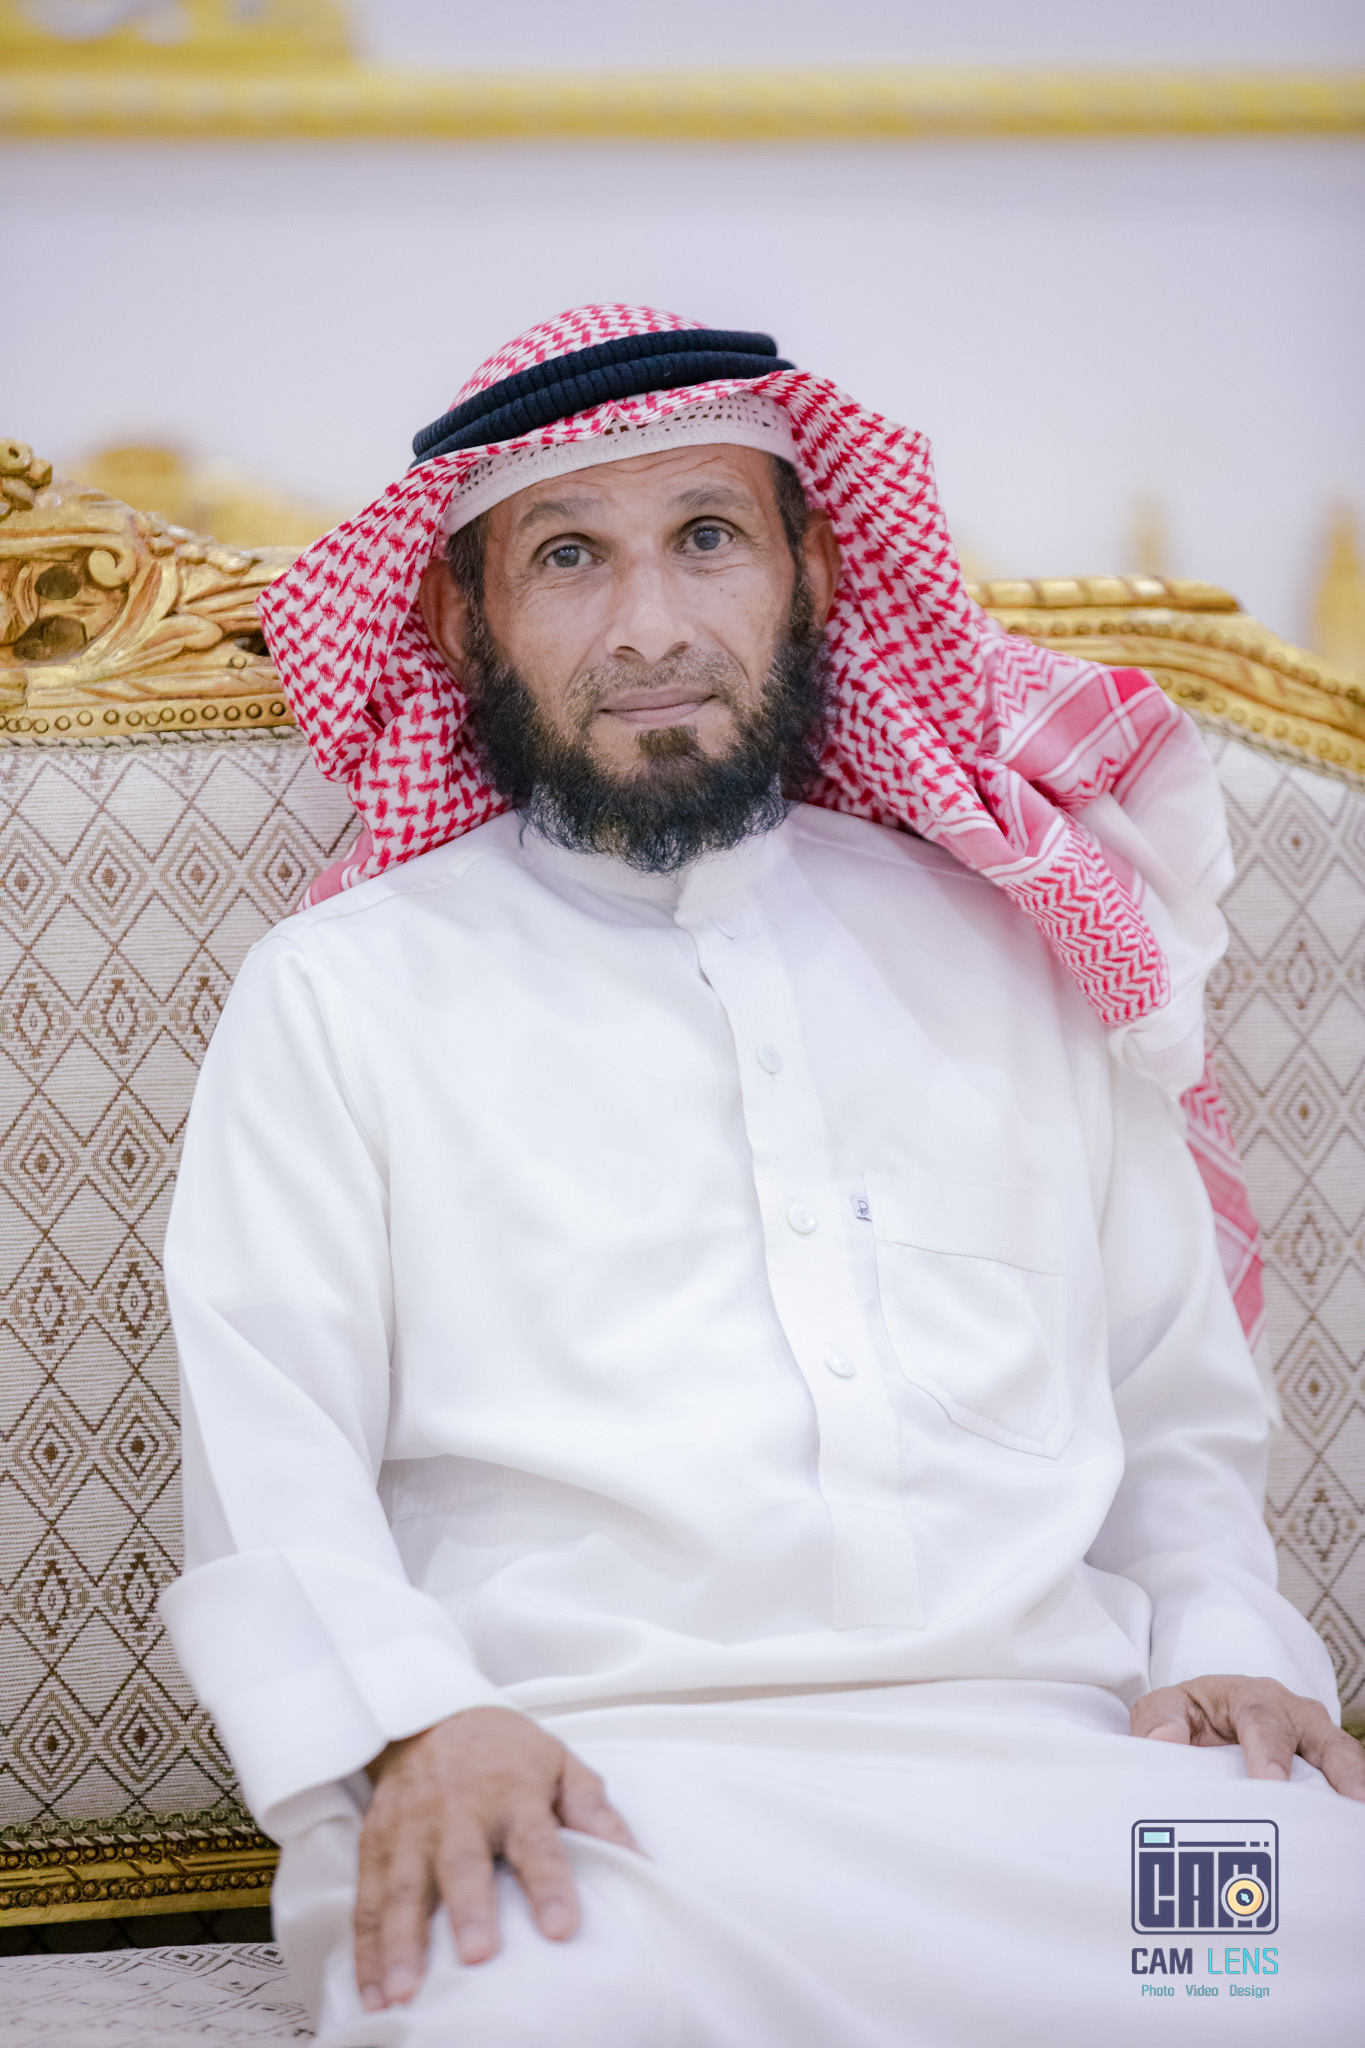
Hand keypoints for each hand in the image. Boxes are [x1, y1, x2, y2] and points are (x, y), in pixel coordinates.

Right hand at [354, 1705, 638, 2010]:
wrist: (433, 1714)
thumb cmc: (506, 1752)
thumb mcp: (560, 1765)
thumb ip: (595, 1813)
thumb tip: (639, 1860)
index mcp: (511, 1792)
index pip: (536, 1841)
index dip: (550, 1883)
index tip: (562, 1927)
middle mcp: (458, 1811)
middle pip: (463, 1864)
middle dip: (469, 1910)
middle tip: (477, 1955)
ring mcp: (411, 1828)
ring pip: (402, 1888)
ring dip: (401, 1944)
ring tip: (401, 1992)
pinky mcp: (376, 1842)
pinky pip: (367, 1900)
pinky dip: (366, 1949)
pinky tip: (372, 1991)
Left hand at [1131, 1674, 1364, 1798]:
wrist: (1207, 1720)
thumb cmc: (1190, 1715)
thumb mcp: (1167, 1709)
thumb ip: (1160, 1721)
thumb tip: (1163, 1742)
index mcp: (1249, 1696)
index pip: (1262, 1720)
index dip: (1269, 1751)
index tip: (1270, 1780)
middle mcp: (1292, 1714)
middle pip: (1322, 1739)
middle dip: (1338, 1769)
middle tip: (1351, 1800)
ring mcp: (1315, 1741)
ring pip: (1344, 1758)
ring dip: (1356, 1783)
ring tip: (1361, 1815)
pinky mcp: (1325, 1767)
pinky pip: (1345, 1781)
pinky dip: (1349, 1801)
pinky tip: (1353, 1826)